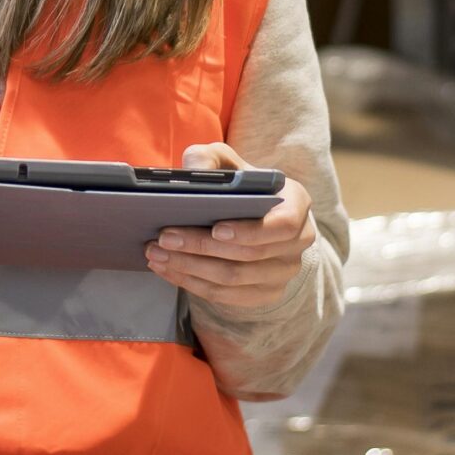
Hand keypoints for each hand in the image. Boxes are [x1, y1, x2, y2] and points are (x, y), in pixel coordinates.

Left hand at [145, 142, 312, 312]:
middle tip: (164, 239)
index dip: (250, 230)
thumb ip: (209, 157)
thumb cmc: (240, 184)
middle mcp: (297, 243)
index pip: (283, 225)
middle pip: (249, 255)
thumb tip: (195, 171)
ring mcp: (283, 273)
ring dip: (190, 268)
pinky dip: (193, 283)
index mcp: (296, 205)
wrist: (252, 212)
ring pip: (234, 279)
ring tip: (157, 254)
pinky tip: (168, 269)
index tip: (216, 229)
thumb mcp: (226, 160)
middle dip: (201, 247)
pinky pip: (226, 296)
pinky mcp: (265, 293)